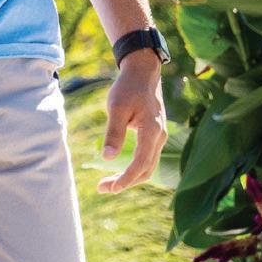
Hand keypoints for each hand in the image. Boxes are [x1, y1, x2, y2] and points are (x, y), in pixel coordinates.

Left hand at [97, 50, 168, 192]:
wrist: (143, 72)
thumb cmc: (128, 87)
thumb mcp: (117, 107)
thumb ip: (114, 132)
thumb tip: (108, 158)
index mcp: (152, 130)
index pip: (141, 163)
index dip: (126, 178)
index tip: (111, 188)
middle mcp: (159, 136)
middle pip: (146, 170)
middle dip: (125, 182)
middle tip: (102, 188)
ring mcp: (159, 137)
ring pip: (148, 166)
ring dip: (130, 178)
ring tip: (108, 184)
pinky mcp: (155, 135)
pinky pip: (147, 158)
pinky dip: (135, 169)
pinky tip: (120, 171)